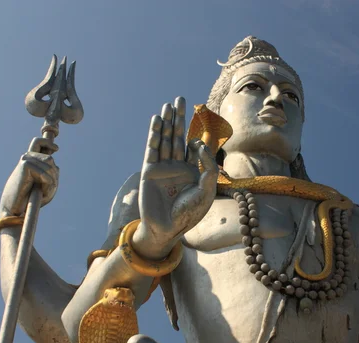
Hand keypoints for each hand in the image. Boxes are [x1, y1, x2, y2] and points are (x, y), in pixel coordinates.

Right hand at [0, 137, 58, 216]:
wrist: (16, 208)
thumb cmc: (32, 198)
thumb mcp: (47, 185)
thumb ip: (53, 174)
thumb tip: (54, 165)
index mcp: (31, 160)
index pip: (38, 143)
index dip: (47, 143)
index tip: (56, 149)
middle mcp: (27, 157)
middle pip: (50, 160)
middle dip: (53, 175)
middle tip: (45, 189)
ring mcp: (26, 160)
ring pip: (50, 166)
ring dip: (51, 182)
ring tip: (42, 191)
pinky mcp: (25, 165)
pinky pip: (46, 174)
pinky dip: (47, 184)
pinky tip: (40, 191)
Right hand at [132, 97, 217, 258]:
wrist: (168, 228)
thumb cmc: (190, 213)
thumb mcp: (206, 190)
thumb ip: (208, 167)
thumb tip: (199, 145)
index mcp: (192, 171)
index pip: (194, 147)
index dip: (197, 141)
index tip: (197, 145)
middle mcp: (177, 166)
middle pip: (178, 136)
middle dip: (179, 118)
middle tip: (180, 98)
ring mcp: (163, 167)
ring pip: (165, 139)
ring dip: (167, 121)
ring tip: (168, 104)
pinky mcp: (150, 170)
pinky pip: (153, 148)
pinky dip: (155, 134)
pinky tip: (157, 120)